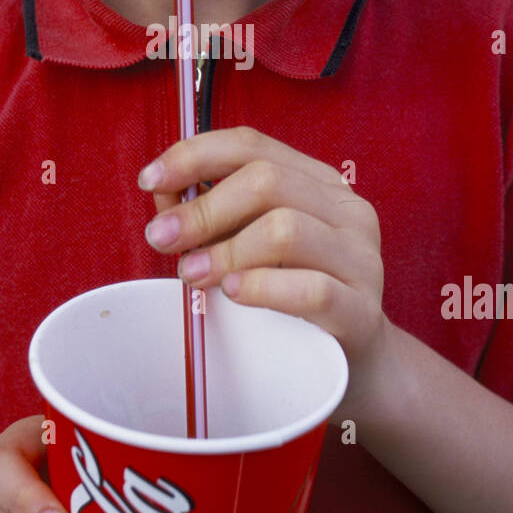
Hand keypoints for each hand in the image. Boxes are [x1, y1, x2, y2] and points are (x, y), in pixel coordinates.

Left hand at [138, 125, 389, 411]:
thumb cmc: (291, 299)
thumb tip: (164, 197)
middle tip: (162, 240)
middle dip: (202, 208)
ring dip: (226, 250)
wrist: (353, 367)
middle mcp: (347, 212)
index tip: (150, 179)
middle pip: (267, 181)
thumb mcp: (250, 247)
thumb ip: (212, 217)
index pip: (253, 146)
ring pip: (286, 229)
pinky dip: (262, 286)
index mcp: (318, 184)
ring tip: (193, 274)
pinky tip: (232, 293)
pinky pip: (311, 289)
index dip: (195, 155)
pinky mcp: (362, 310)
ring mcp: (361, 260)